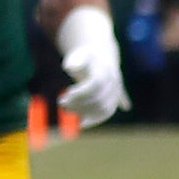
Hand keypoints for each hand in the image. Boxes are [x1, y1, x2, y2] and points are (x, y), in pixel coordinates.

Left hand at [56, 4, 125, 125]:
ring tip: (67, 111)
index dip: (80, 93)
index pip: (95, 85)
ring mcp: (116, 92)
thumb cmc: (85, 57)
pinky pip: (107, 112)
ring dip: (85, 113)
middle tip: (62, 103)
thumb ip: (75, 62)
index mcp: (105, 70)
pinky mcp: (114, 100)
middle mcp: (114, 82)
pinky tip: (80, 124)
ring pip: (104, 109)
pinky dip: (95, 120)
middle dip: (79, 104)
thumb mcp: (79, 55)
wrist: (101, 57)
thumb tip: (69, 67)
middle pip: (98, 99)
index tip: (66, 95)